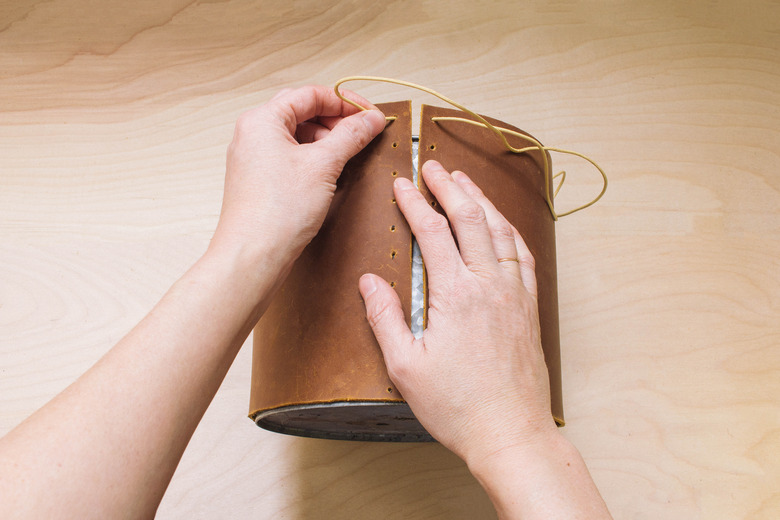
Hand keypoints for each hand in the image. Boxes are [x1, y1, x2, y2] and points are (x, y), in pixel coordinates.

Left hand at [211, 85, 385, 269]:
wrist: (253, 256)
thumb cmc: (278, 211)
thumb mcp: (324, 165)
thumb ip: (351, 136)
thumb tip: (371, 119)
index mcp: (262, 120)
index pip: (310, 95)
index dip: (345, 102)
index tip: (370, 115)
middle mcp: (253, 134)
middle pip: (303, 113)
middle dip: (337, 121)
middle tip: (364, 134)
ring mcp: (255, 158)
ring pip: (298, 137)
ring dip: (327, 142)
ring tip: (351, 156)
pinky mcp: (260, 180)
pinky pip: (291, 158)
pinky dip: (314, 160)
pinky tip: (332, 174)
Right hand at [359, 160, 557, 463]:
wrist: (511, 432)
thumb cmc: (457, 406)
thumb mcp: (406, 367)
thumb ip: (385, 318)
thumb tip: (369, 281)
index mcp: (456, 295)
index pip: (432, 232)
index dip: (415, 203)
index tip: (402, 183)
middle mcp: (490, 285)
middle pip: (470, 219)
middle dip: (450, 187)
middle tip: (434, 166)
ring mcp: (514, 294)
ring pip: (501, 230)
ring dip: (482, 200)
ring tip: (465, 181)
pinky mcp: (529, 308)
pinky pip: (523, 255)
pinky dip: (510, 230)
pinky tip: (502, 223)